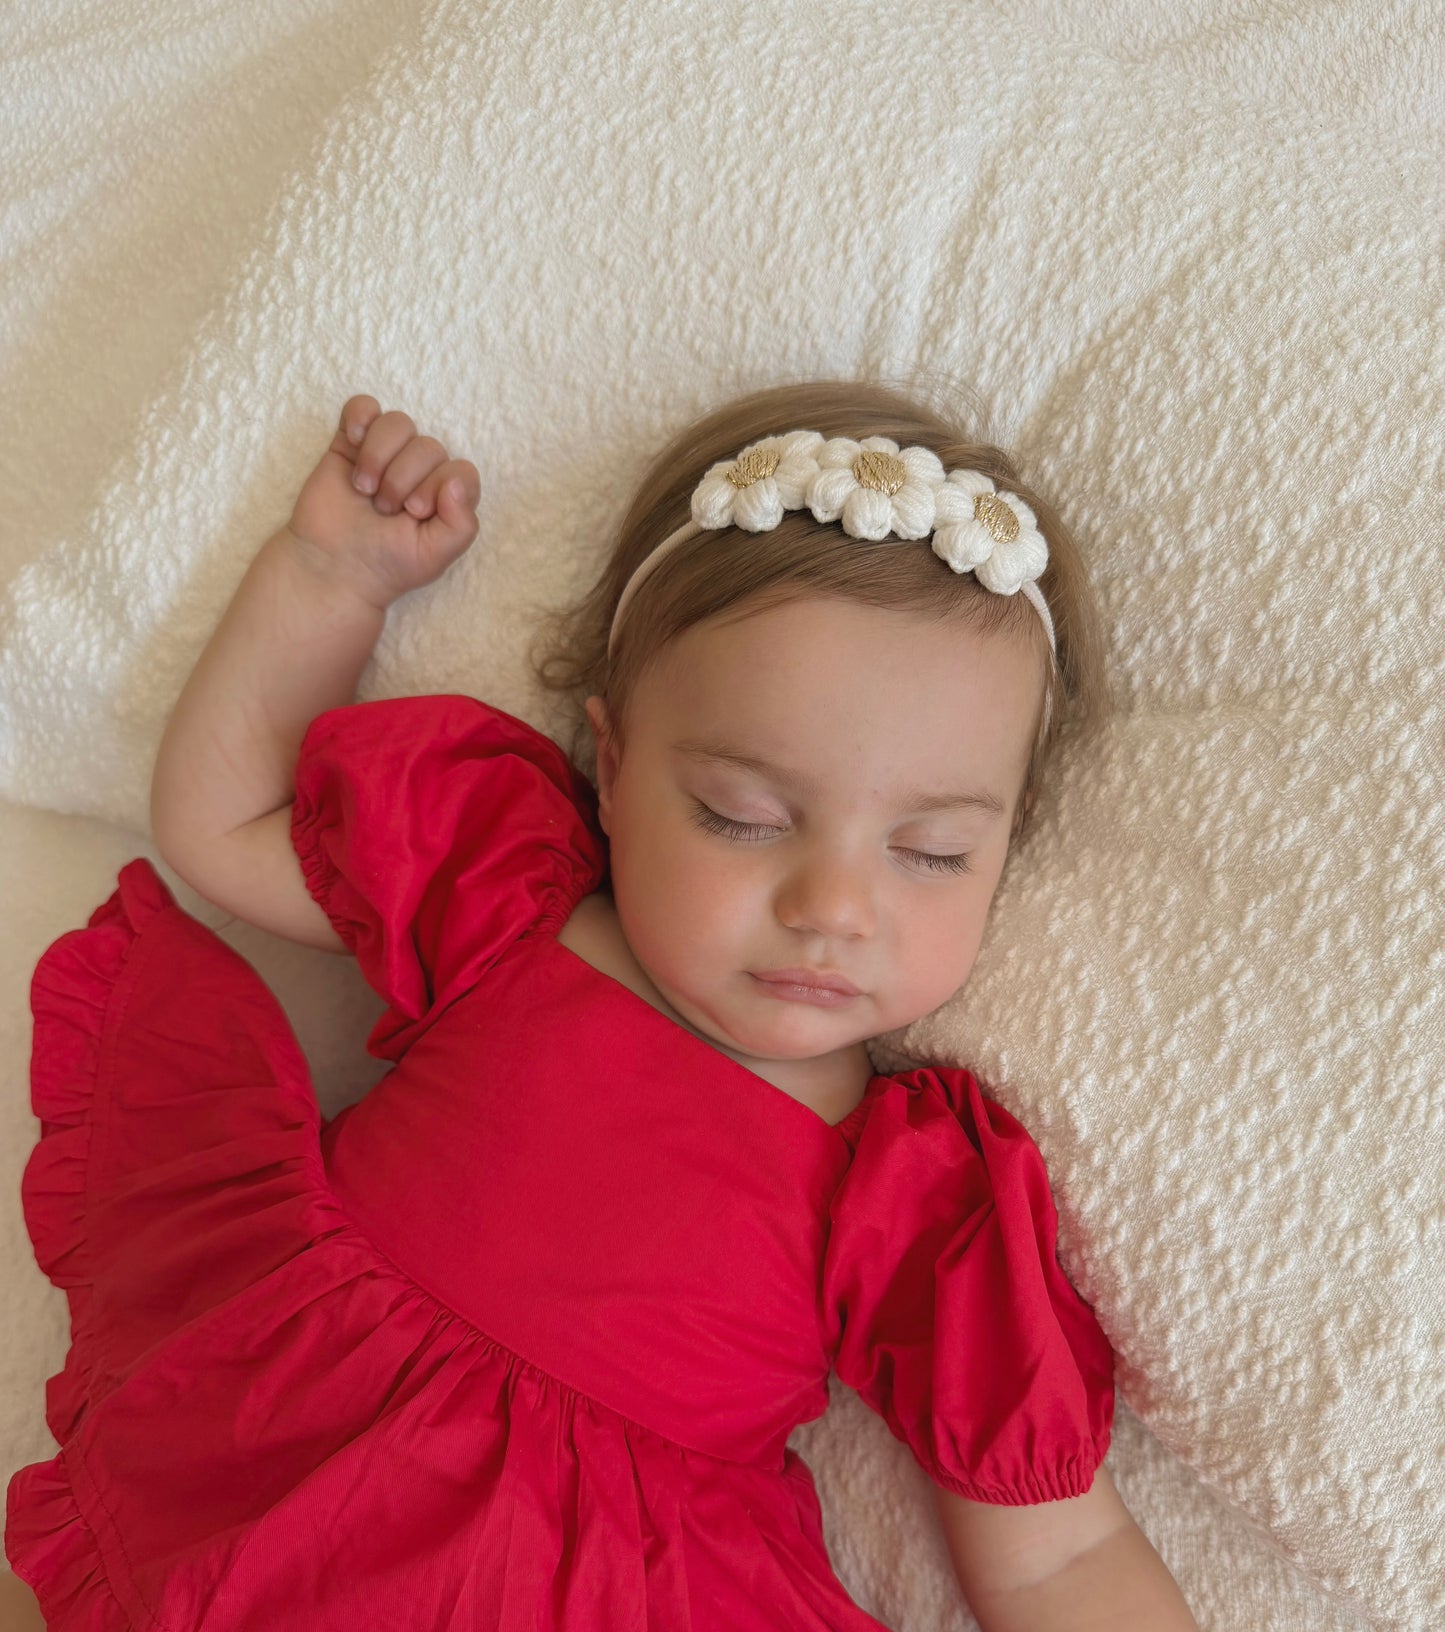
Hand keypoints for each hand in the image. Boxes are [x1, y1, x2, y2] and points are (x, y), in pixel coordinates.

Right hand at [284, 396, 481, 606]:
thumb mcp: (434, 557)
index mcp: (445, 497)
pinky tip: (353, 442)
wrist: (331, 566)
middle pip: (428, 446)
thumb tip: (455, 482)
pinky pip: (364, 406)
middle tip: (383, 510)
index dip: (438, 486)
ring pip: (399, 423)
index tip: (413, 512)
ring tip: (363, 488)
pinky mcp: (351, 443)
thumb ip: (461, 526)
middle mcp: (420, 472)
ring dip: (379, 455)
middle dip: (402, 479)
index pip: (460, 470)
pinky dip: (360, 417)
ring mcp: (386, 455)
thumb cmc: (385, 565)